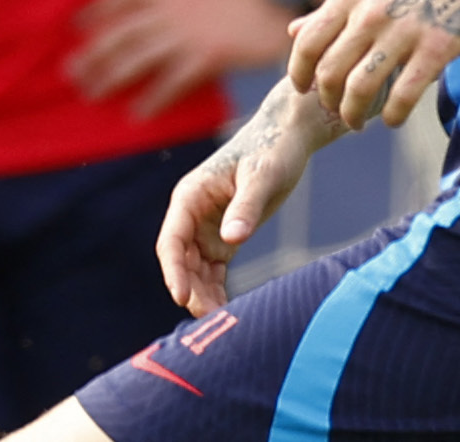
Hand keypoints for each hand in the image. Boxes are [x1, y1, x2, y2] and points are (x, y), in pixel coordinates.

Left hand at [69, 0, 294, 118]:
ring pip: (138, 56)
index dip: (96, 9)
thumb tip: (155, 4)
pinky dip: (152, 98)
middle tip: (70, 71)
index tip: (75, 23)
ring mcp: (188, 33)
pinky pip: (171, 81)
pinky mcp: (206, 56)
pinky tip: (137, 113)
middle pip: (122, 31)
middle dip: (93, 51)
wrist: (278, 4)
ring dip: (110, 76)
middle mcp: (172, 10)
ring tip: (91, 92)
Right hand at [156, 84, 336, 314]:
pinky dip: (218, 290)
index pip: (172, 240)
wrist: (287, 137)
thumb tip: (230, 240)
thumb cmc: (272, 149)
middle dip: (191, 290)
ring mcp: (207, 228)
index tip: (181, 297)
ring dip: (204, 295)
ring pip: (196, 271)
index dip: (173, 271)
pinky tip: (229, 310)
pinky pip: (214, 270)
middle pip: (181, 262)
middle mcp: (192, 214)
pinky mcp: (225, 236)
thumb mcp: (261, 176)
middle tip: (211, 320)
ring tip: (223, 321)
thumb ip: (245, 207)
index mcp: (190, 195)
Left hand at [285, 0, 459, 130]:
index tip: (303, 89)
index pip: (307, 42)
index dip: (298, 73)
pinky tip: (392, 120)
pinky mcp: (437, 48)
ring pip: (361, 88)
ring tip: (358, 122)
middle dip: (328, 100)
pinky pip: (403, 94)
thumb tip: (291, 31)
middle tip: (336, 110)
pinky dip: (392, 115)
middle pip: (330, 71)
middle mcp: (371, 12)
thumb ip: (331, 11)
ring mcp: (403, 30)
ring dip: (354, 114)